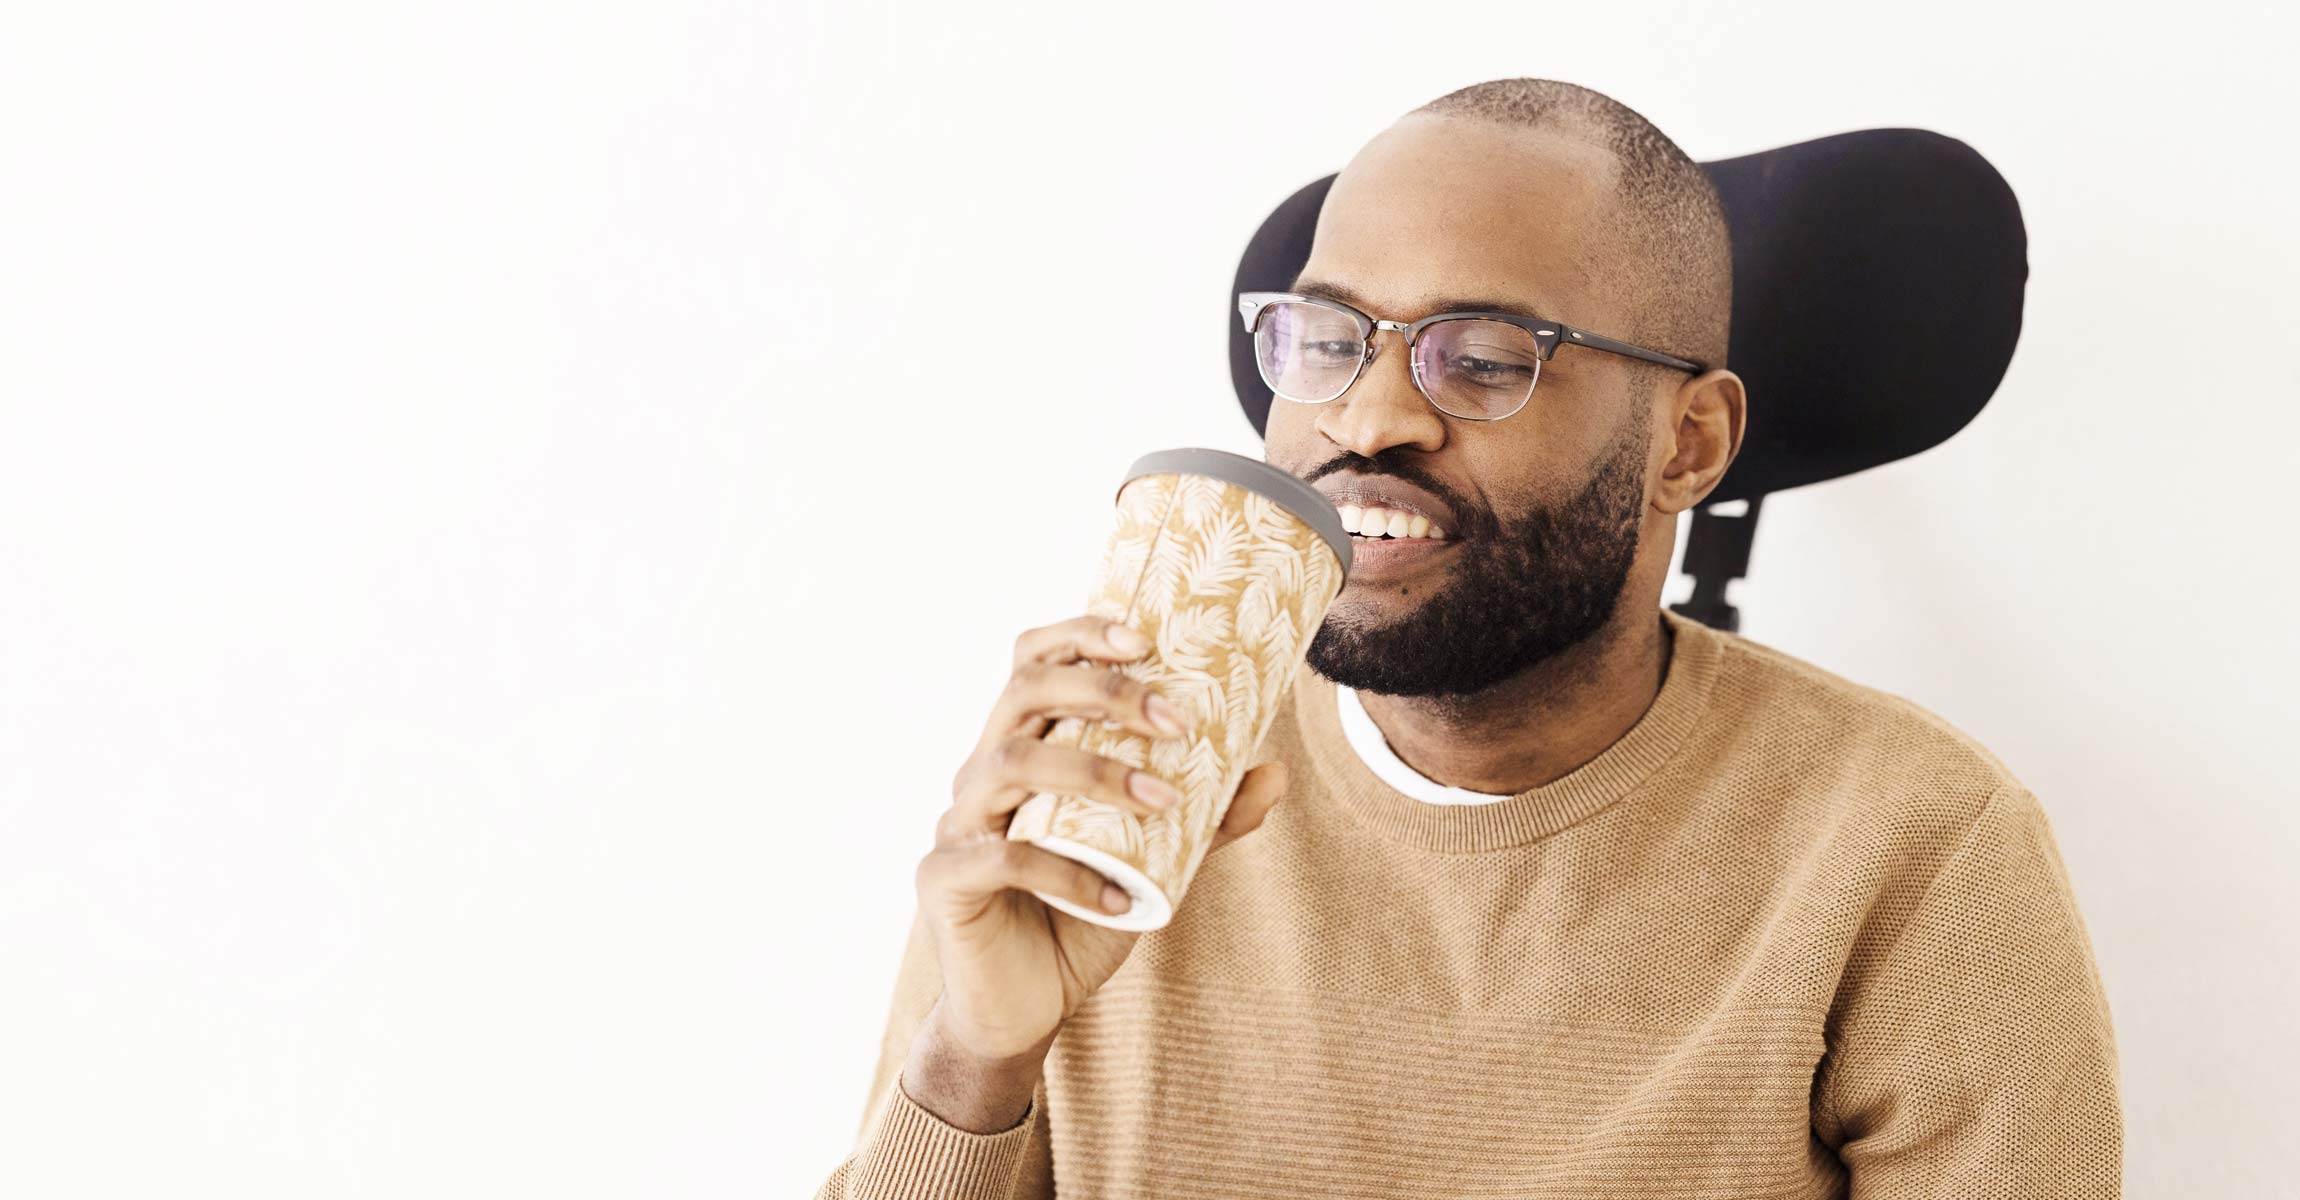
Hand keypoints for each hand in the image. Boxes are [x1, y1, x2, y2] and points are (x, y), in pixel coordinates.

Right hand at [914, 614, 1291, 1062]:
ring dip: (1096, 772)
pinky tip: (1116, 898)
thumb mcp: (1156, 864)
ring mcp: (957, 821)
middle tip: (1176, 721)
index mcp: (1024, 747)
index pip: (1033, 660)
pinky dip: (1067, 873)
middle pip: (1024, 691)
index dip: (1080, 634)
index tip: (1146, 639)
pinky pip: (1004, 858)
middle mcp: (982, 771)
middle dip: (1104, 692)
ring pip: (1011, 762)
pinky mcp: (943, 877)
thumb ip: (1206, 820)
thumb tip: (1273, 770)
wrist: (1023, 1010)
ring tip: (1163, 800)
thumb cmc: (1079, 921)